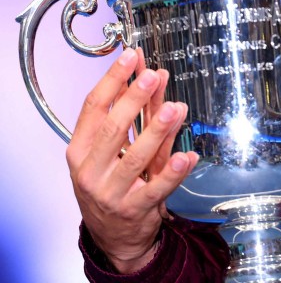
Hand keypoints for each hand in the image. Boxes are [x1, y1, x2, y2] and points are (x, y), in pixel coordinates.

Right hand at [66, 48, 197, 272]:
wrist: (113, 235)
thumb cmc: (111, 179)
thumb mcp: (115, 145)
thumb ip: (136, 109)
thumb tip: (152, 71)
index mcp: (80, 149)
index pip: (93, 108)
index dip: (112, 80)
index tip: (130, 57)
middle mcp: (91, 170)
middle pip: (113, 129)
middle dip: (134, 100)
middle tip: (152, 76)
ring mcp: (111, 192)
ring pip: (136, 157)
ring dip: (157, 131)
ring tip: (174, 108)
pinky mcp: (135, 209)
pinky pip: (157, 188)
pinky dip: (173, 172)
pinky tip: (187, 156)